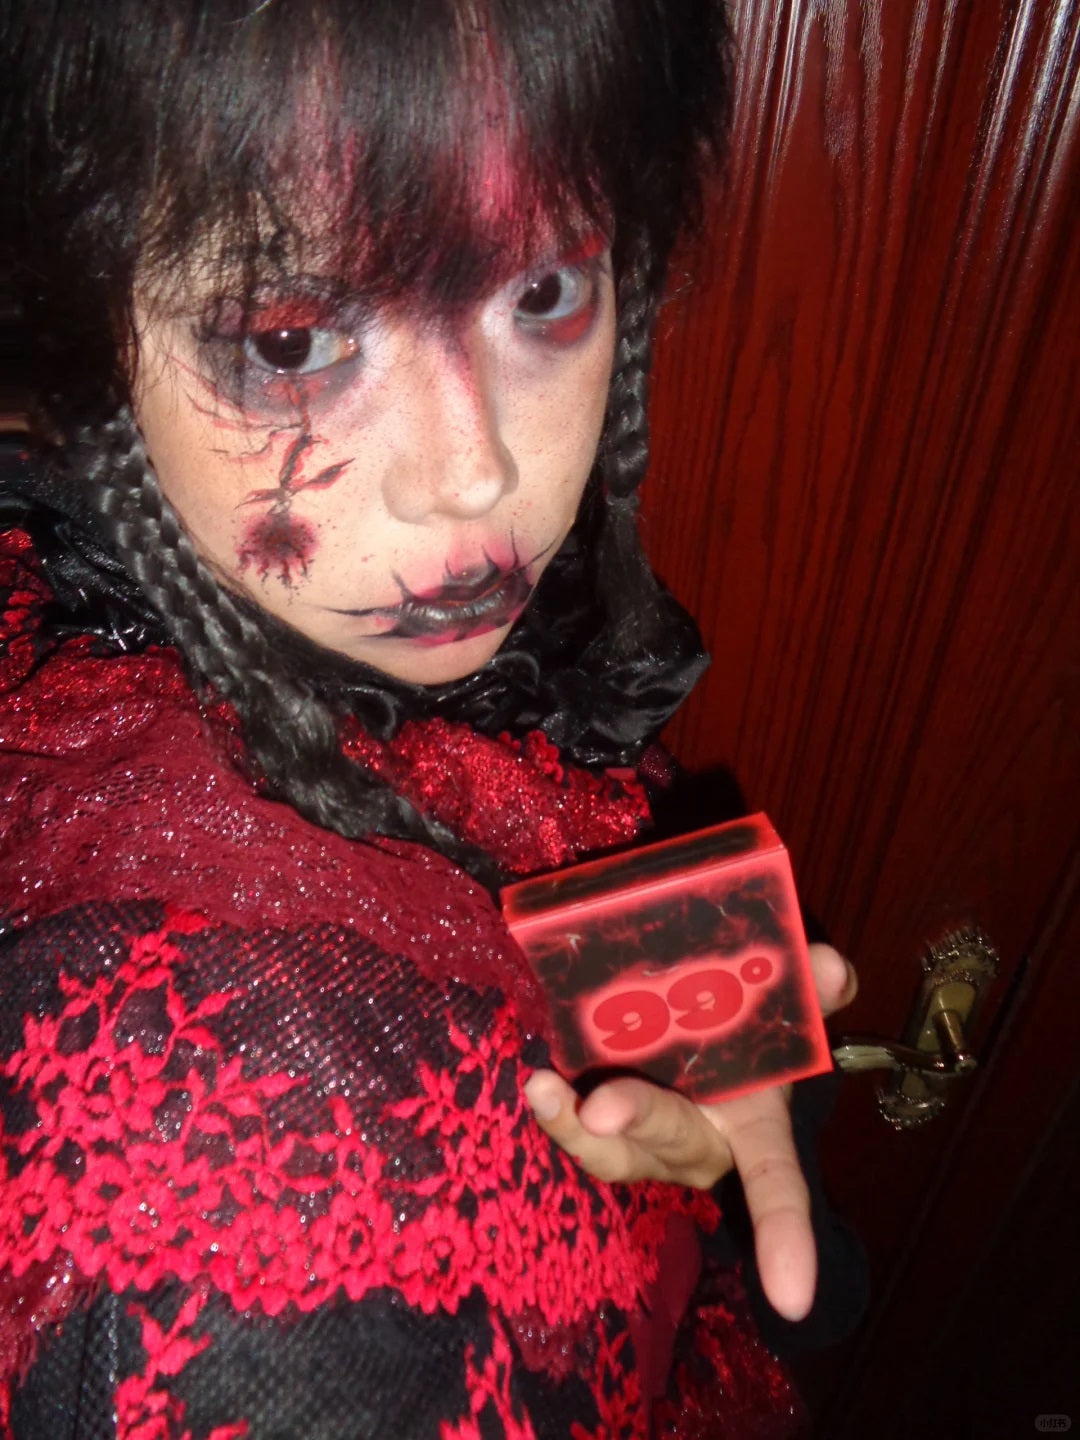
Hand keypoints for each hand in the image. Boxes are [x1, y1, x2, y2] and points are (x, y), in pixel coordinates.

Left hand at [523, 943, 856, 1321]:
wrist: (697, 1043)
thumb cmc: (748, 1043)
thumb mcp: (783, 1019)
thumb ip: (810, 994)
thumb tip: (828, 965)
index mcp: (755, 1128)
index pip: (777, 1184)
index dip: (786, 1235)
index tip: (791, 1298)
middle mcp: (696, 1144)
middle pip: (671, 1141)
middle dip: (641, 1121)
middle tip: (604, 1104)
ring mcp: (642, 1138)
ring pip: (613, 1152)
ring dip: (576, 1126)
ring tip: (545, 1089)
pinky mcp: (597, 1116)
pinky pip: (575, 1125)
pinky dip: (557, 1108)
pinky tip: (539, 1082)